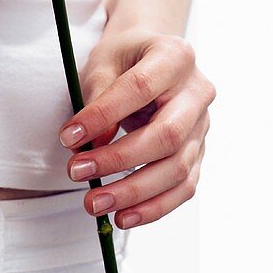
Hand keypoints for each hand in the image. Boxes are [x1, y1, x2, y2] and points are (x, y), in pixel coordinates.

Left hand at [58, 27, 215, 227]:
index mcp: (175, 57)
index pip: (140, 88)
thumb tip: (91, 145)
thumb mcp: (104, 62)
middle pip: (167, 135)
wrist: (151, 56)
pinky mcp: (199, 152)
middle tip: (77, 172)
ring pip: (177, 169)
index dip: (103, 115)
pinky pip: (183, 187)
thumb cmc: (124, 58)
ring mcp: (203, 125)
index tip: (68, 136)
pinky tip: (124, 216)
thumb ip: (98, 98)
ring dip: (134, 193)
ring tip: (95, 204)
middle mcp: (198, 92)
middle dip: (118, 160)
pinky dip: (154, 207)